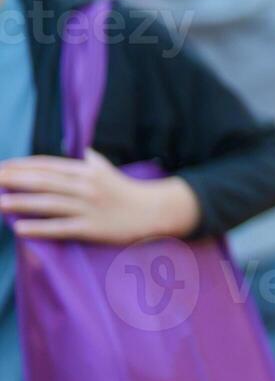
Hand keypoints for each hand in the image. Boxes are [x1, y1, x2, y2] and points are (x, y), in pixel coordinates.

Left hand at [0, 150, 198, 241]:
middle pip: (43, 182)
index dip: (22, 166)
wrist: (154, 212)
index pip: (47, 165)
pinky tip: (19, 228)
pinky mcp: (92, 228)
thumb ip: (90, 160)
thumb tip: (78, 151)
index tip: (1, 168)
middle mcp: (85, 186)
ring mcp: (88, 207)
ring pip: (48, 204)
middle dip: (13, 181)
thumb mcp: (108, 170)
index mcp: (86, 170)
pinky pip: (60, 228)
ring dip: (20, 203)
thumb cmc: (127, 191)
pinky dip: (39, 228)